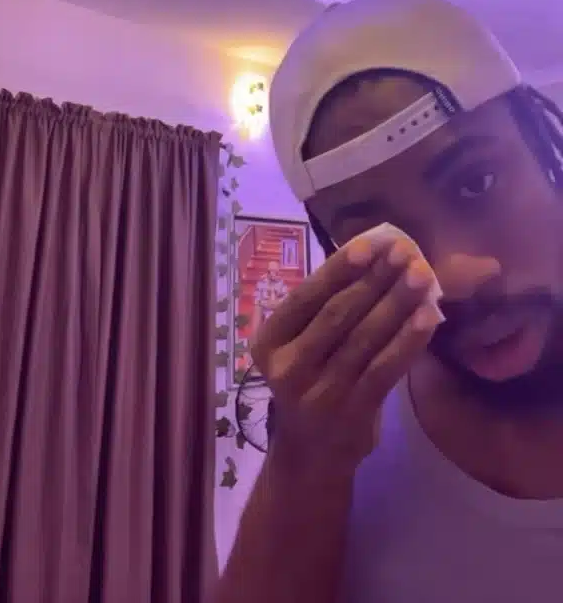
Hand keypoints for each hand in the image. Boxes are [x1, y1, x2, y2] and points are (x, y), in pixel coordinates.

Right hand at [251, 234, 444, 477]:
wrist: (311, 453)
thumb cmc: (309, 383)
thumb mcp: (299, 348)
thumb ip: (324, 312)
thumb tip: (372, 260)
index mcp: (269, 343)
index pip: (305, 298)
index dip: (338, 270)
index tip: (368, 244)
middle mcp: (288, 367)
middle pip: (337, 314)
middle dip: (374, 280)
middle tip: (404, 252)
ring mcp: (320, 393)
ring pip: (364, 339)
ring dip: (396, 303)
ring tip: (420, 274)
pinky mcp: (352, 413)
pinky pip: (385, 369)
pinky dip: (408, 340)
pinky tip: (428, 316)